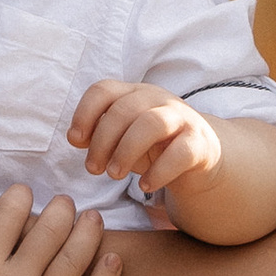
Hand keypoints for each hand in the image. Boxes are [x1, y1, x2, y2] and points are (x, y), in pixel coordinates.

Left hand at [68, 76, 221, 197]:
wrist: (200, 157)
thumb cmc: (153, 145)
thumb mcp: (122, 139)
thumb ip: (98, 136)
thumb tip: (76, 138)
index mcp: (134, 93)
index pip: (103, 90)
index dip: (84, 113)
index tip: (75, 140)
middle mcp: (158, 99)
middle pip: (124, 109)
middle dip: (102, 141)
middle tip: (93, 169)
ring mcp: (182, 119)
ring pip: (151, 123)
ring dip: (126, 150)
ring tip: (114, 175)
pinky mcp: (200, 143)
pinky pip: (180, 153)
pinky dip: (159, 171)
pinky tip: (145, 186)